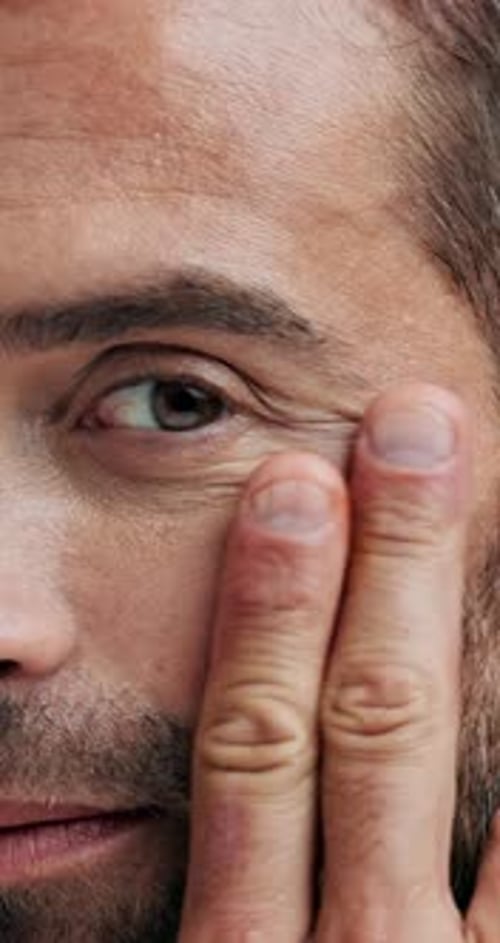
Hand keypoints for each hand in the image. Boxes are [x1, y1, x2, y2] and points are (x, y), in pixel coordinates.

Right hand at [178, 383, 499, 942]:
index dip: (270, 608)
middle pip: (371, 724)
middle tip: (411, 426)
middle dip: (393, 561)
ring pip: (454, 760)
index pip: (251, 753)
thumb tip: (235, 747)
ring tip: (482, 479)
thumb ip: (234, 892)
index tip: (293, 485)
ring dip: (471, 607)